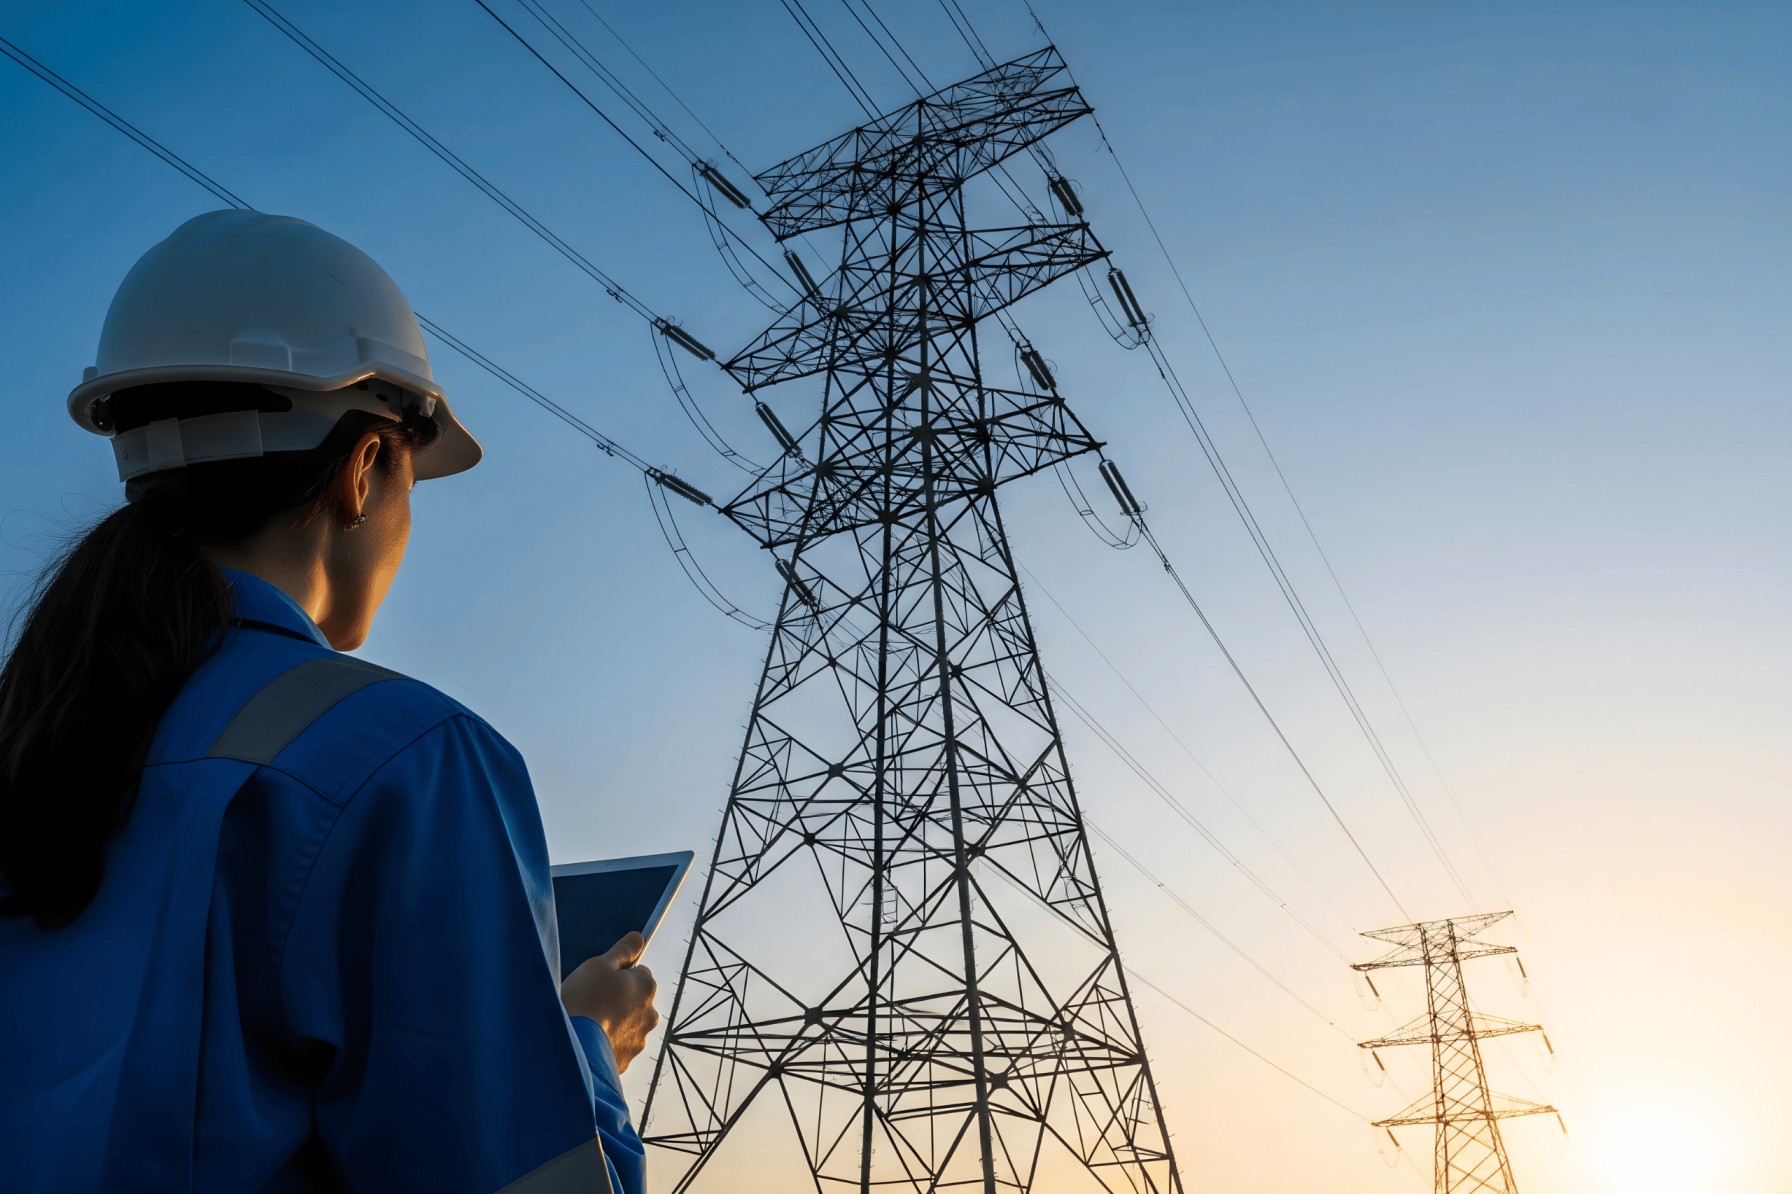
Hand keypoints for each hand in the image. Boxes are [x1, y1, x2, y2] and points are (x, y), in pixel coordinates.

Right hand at [561, 931, 659, 1072]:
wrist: (572, 1048)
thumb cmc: (584, 1000)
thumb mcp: (599, 965)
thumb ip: (622, 951)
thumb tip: (639, 937)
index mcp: (647, 987)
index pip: (639, 972)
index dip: (618, 974)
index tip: (600, 981)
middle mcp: (650, 1014)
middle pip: (635, 1000)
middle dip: (619, 1001)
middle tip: (592, 1002)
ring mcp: (639, 1041)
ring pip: (627, 1026)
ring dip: (613, 1024)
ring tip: (588, 1024)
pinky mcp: (625, 1062)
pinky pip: (616, 1048)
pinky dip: (605, 1044)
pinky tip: (588, 1042)